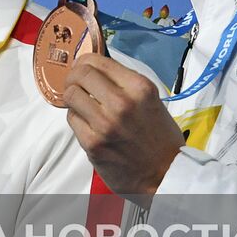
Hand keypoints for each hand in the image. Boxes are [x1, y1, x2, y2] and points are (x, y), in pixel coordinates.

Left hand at [63, 52, 184, 203]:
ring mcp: (105, 123)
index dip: (84, 62)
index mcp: (139, 87)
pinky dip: (76, 119)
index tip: (83, 68)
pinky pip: (72, 119)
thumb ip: (125, 84)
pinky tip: (87, 124)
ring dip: (73, 99)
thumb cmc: (160, 138)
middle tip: (75, 84)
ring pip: (70, 95)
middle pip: (80, 74)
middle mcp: (121, 102)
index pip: (97, 61)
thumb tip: (97, 70)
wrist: (165, 175)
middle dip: (74, 77)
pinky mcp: (93, 143)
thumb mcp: (151, 101)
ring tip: (81, 106)